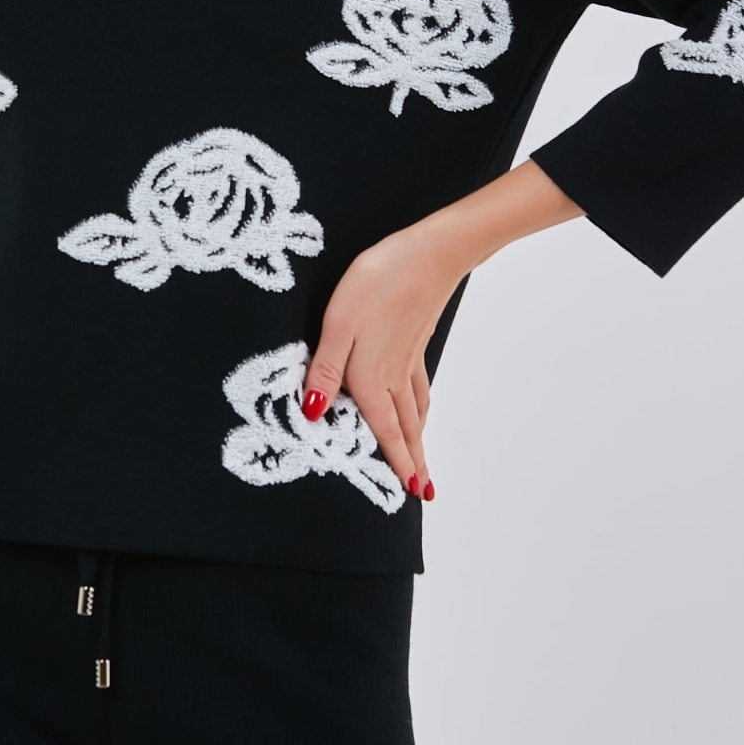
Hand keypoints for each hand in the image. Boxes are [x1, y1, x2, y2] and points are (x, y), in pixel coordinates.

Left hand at [299, 161, 583, 502]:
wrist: (430, 252)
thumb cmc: (379, 283)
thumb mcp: (338, 325)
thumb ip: (324, 371)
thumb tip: (312, 417)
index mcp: (370, 377)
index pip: (383, 430)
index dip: (395, 461)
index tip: (410, 492)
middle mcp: (394, 374)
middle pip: (405, 427)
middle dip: (414, 460)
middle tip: (424, 490)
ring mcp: (410, 356)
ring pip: (415, 407)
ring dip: (418, 436)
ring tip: (421, 456)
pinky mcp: (417, 338)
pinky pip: (420, 384)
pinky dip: (422, 404)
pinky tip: (420, 403)